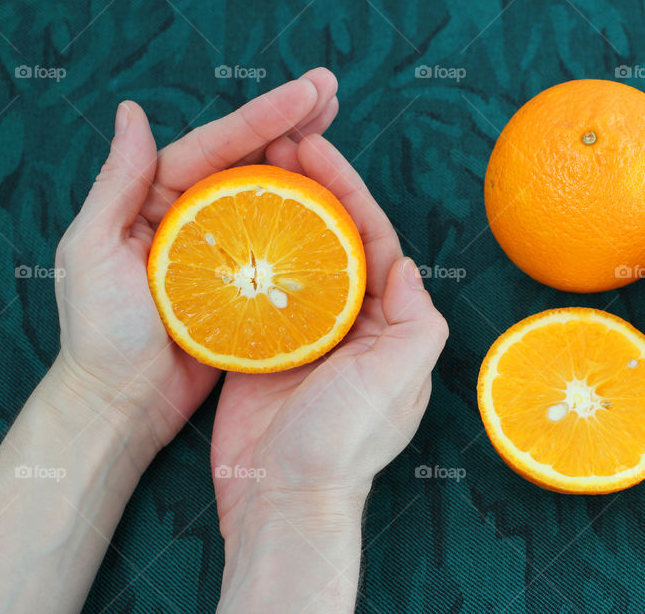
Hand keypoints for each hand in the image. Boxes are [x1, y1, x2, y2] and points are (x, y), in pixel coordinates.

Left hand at [51, 69, 340, 454]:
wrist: (123, 403)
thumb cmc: (100, 333)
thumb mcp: (92, 252)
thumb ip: (116, 184)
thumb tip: (134, 113)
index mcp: (153, 199)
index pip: (214, 145)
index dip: (263, 116)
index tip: (308, 93)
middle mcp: (189, 216)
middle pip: (246, 157)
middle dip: (290, 121)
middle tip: (332, 92)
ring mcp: (219, 250)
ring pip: (266, 192)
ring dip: (303, 160)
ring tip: (337, 128)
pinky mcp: (241, 284)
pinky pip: (276, 242)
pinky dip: (304, 218)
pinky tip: (334, 201)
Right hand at [210, 135, 447, 611]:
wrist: (282, 499)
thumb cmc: (345, 444)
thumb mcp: (399, 381)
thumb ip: (416, 322)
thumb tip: (407, 264)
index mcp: (389, 323)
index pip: (374, 239)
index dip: (350, 191)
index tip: (318, 149)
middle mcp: (351, 323)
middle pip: (334, 240)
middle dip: (313, 191)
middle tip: (279, 145)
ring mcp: (306, 334)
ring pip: (296, 258)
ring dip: (278, 214)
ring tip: (250, 168)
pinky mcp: (264, 348)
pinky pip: (260, 291)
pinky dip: (249, 257)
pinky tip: (227, 223)